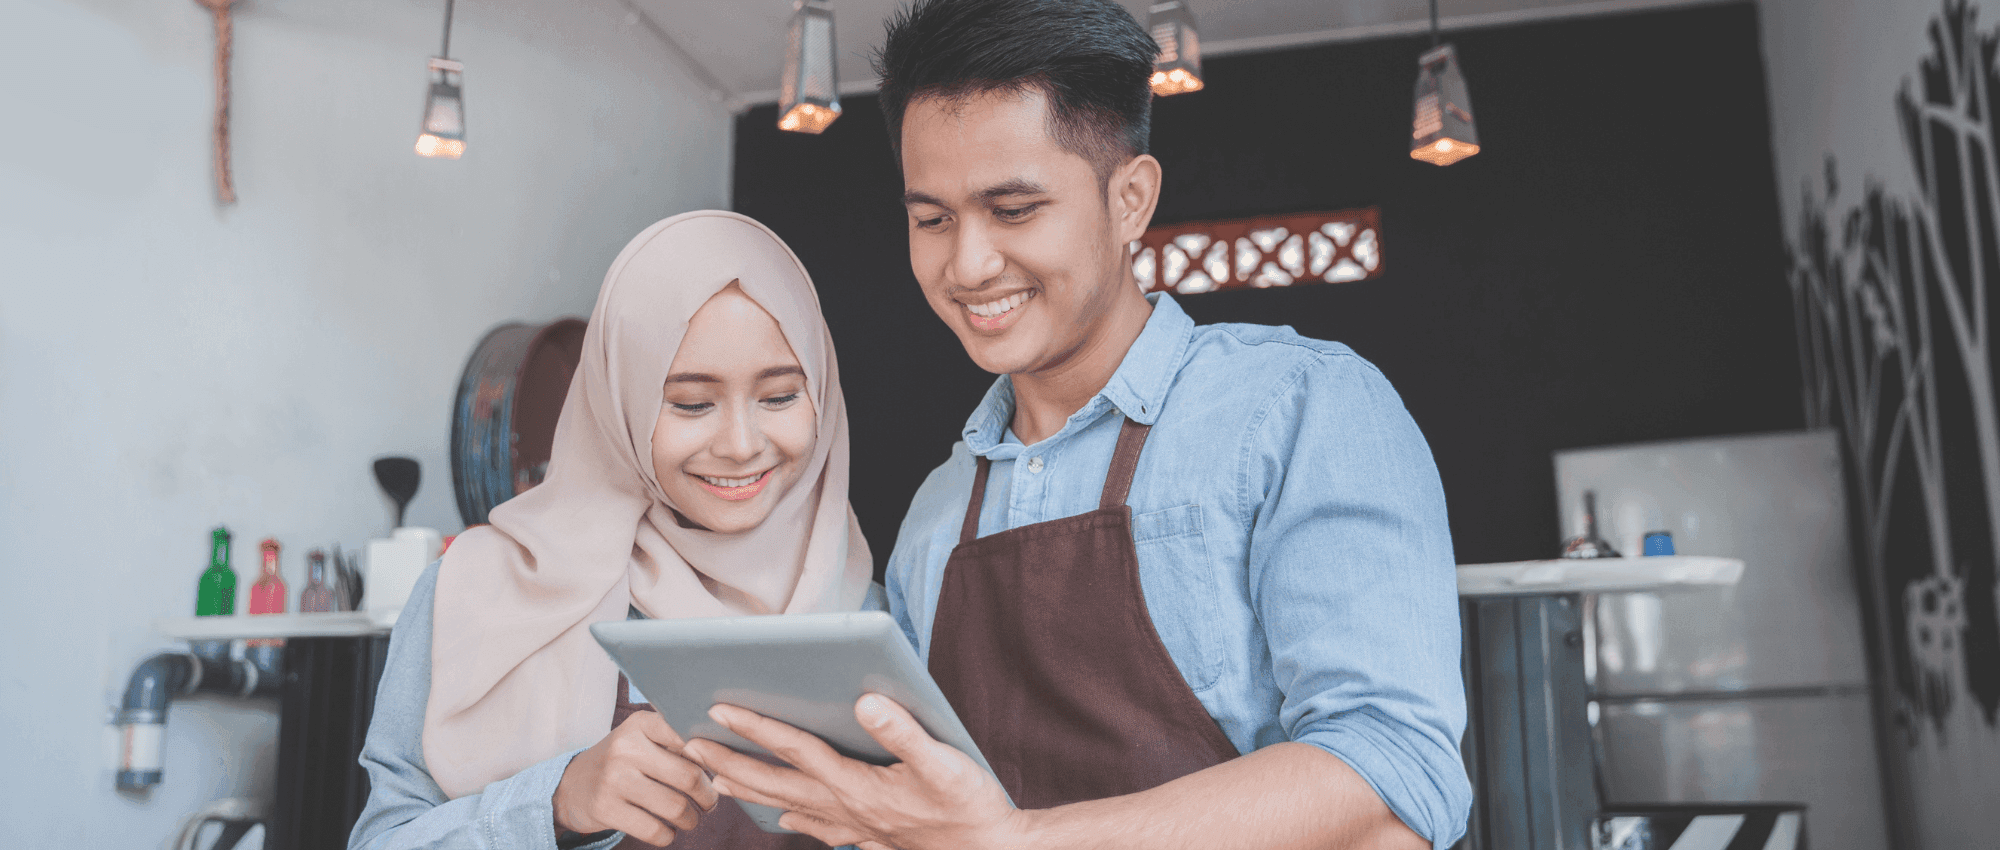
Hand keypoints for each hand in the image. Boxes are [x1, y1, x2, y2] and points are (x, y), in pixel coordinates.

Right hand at [553, 710, 720, 845]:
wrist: (571, 786)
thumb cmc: (622, 761)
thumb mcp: (642, 739)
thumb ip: (675, 742)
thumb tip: (722, 756)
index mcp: (641, 724)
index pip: (688, 736)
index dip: (710, 756)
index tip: (715, 768)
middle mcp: (626, 747)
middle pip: (689, 777)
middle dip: (708, 796)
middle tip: (710, 802)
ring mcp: (614, 779)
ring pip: (676, 807)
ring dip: (692, 820)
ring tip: (691, 818)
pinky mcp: (606, 809)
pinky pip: (655, 831)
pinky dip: (669, 835)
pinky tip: (668, 830)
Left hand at [682, 694, 1024, 849]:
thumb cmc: (970, 808)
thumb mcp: (945, 763)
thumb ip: (903, 732)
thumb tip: (864, 702)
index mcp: (855, 785)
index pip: (794, 750)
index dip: (755, 729)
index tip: (717, 711)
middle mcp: (845, 808)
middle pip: (776, 783)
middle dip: (731, 764)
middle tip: (691, 745)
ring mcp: (854, 827)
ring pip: (789, 807)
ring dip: (750, 792)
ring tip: (717, 780)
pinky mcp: (869, 836)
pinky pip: (817, 827)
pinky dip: (793, 820)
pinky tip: (785, 819)